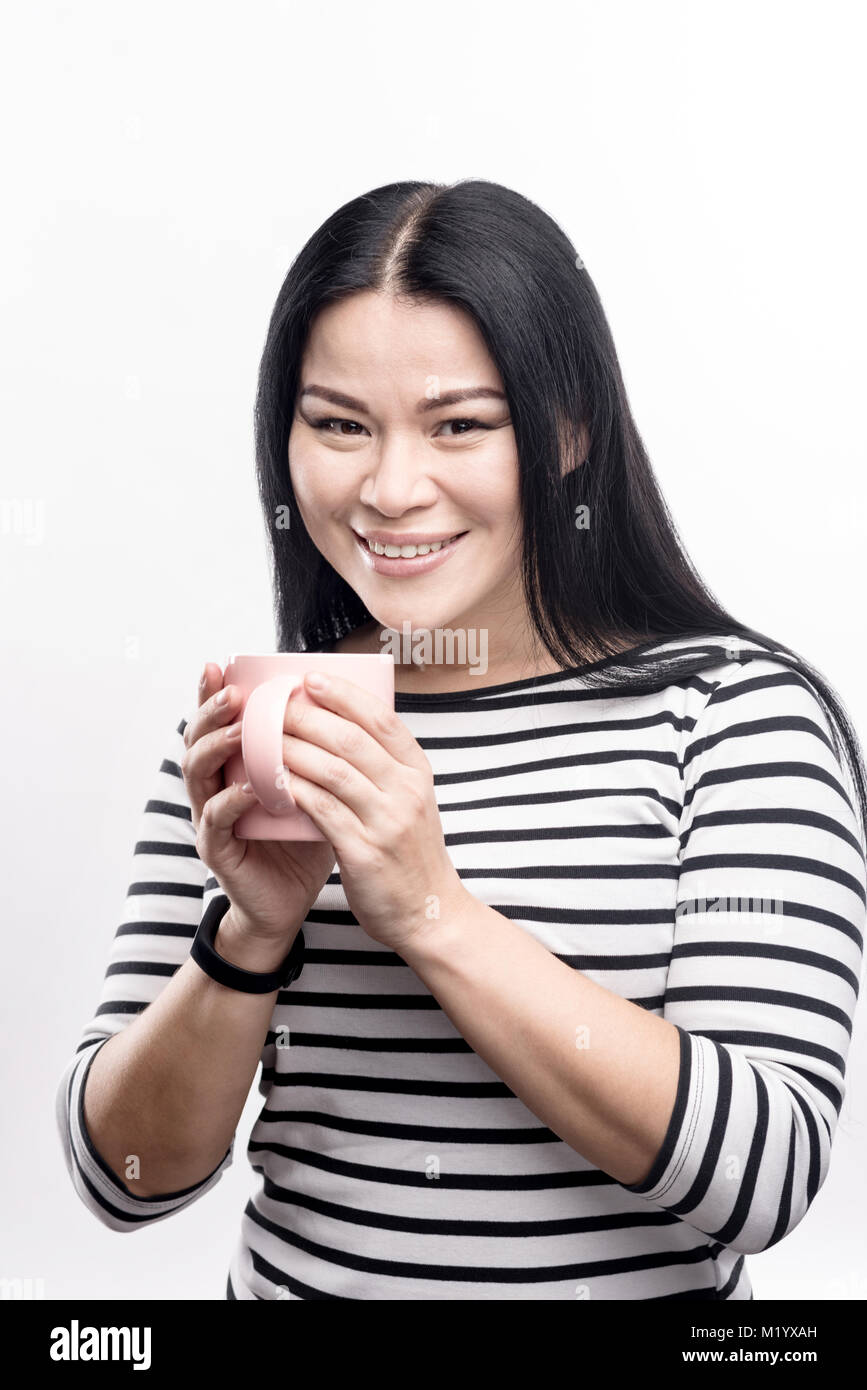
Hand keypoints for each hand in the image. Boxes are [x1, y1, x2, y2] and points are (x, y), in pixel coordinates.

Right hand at [181, 663, 336, 943]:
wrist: (293, 899)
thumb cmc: (305, 838)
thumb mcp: (314, 786)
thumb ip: (319, 752)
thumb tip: (354, 703)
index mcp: (233, 766)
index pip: (216, 721)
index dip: (212, 692)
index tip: (221, 663)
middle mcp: (214, 786)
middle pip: (196, 739)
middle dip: (209, 712)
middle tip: (232, 692)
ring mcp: (209, 817)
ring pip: (197, 773)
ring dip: (216, 748)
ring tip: (239, 730)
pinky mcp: (217, 849)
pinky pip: (216, 819)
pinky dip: (231, 801)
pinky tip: (248, 788)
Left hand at [273, 669, 471, 951]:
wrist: (429, 913)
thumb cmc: (409, 853)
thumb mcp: (411, 801)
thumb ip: (384, 767)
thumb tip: (342, 724)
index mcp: (417, 772)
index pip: (381, 719)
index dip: (343, 695)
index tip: (310, 678)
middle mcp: (406, 791)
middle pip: (351, 739)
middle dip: (307, 716)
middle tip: (273, 703)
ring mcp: (387, 822)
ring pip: (332, 770)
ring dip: (292, 749)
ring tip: (261, 736)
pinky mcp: (365, 852)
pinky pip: (322, 811)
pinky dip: (294, 791)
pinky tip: (270, 780)